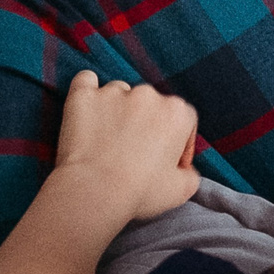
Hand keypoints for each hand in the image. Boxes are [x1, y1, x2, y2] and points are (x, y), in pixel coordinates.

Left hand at [49, 70, 199, 223]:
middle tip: (134, 153)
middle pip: (151, 104)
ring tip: (107, 139)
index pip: (184, 120)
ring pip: (120, 93)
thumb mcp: (182, 191)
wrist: (94, 192)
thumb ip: (190, 173)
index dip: (177, 142)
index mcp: (176, 113)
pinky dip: (88, 92)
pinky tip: (87, 109)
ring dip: (117, 110)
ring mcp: (113, 92)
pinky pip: (86, 81)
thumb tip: (185, 169)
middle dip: (146, 124)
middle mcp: (148, 95)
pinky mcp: (83, 95)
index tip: (167, 161)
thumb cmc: (139, 192)